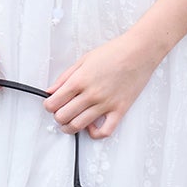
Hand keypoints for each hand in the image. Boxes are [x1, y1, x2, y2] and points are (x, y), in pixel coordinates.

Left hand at [42, 27, 162, 138]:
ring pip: (79, 126)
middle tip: (60, 112)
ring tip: (70, 122)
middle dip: (58, 116)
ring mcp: (105, 104)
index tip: (51, 104)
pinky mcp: (119, 110)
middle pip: (63, 116)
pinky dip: (95, 134)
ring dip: (70, 127)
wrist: (139, 52)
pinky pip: (105, 131)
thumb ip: (65, 77)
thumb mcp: (84, 60)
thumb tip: (51, 90)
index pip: (54, 103)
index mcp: (79, 80)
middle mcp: (91, 94)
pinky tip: (91, 127)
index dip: (48, 105)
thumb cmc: (114, 52)